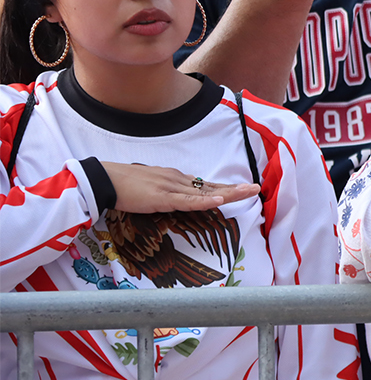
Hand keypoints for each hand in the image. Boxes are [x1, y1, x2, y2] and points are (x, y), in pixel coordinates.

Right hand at [104, 162, 259, 212]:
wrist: (105, 179)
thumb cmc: (125, 185)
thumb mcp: (152, 188)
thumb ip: (168, 193)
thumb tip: (180, 198)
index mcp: (176, 178)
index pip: (206, 184)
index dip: (225, 188)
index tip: (242, 189)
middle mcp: (178, 180)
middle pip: (212, 185)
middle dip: (235, 188)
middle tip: (256, 188)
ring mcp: (172, 187)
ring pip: (205, 192)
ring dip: (229, 192)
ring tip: (249, 192)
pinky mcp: (162, 197)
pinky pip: (186, 200)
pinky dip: (203, 201)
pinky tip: (218, 200)